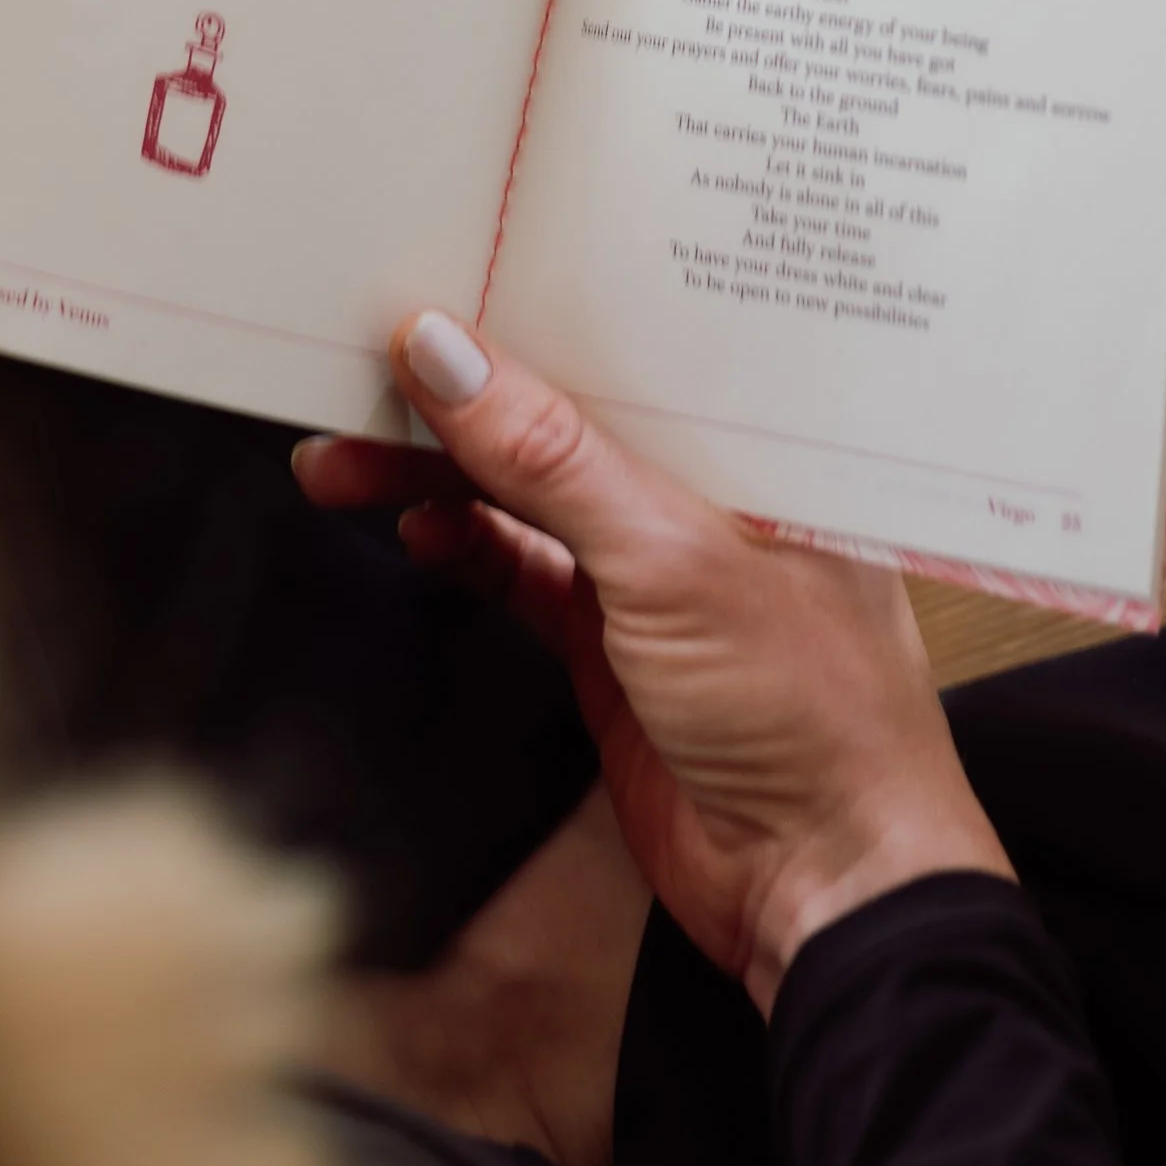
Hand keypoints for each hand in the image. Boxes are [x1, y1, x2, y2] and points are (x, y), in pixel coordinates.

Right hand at [293, 313, 1007, 1012]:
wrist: (825, 889)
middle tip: (353, 365)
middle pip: (561, 412)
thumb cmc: (810, 710)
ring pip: (525, 489)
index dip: (534, 301)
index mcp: (756, 433)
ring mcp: (655, 565)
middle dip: (460, 391)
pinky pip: (518, 567)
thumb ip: (550, 457)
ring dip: (436, 472)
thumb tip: (443, 351)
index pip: (632, 335)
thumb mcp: (671, 560)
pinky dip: (461, 542)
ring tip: (341, 454)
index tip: (432, 276)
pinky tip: (412, 524)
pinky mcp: (613, 639)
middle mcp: (706, 485)